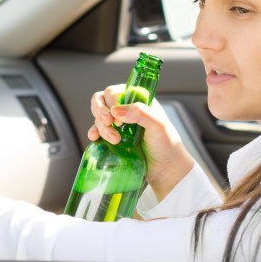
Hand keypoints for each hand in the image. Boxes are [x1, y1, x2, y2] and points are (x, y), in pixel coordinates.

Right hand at [88, 84, 193, 199]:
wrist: (165, 169)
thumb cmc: (167, 145)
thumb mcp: (159, 125)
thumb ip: (140, 113)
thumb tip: (116, 110)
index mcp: (137, 101)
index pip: (116, 91)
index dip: (112, 101)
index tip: (118, 117)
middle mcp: (126, 110)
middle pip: (101, 100)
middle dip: (101, 111)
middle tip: (108, 121)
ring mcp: (117, 125)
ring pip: (98, 117)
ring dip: (102, 127)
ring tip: (115, 140)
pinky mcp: (111, 139)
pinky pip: (96, 131)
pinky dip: (93, 133)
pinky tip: (94, 138)